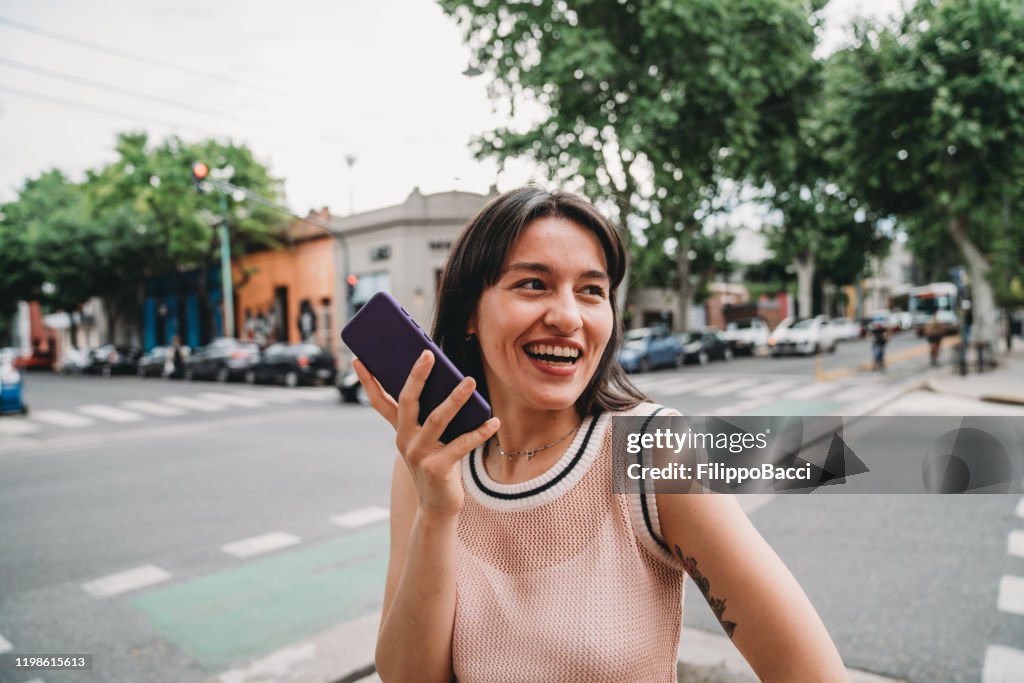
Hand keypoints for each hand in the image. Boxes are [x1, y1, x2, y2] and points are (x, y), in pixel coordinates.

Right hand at [352, 351, 499, 518]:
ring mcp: (419, 454)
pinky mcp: (437, 468)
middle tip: (428, 355)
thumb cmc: (437, 465)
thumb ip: (432, 416)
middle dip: (417, 376)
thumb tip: (452, 383)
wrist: (437, 506)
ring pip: (436, 419)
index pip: (379, 401)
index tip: (359, 358)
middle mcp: (405, 440)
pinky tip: (493, 422)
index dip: (368, 381)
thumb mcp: (428, 440)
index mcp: (400, 430)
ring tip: (470, 381)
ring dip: (455, 399)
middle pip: (408, 401)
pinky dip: (479, 432)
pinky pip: (460, 445)